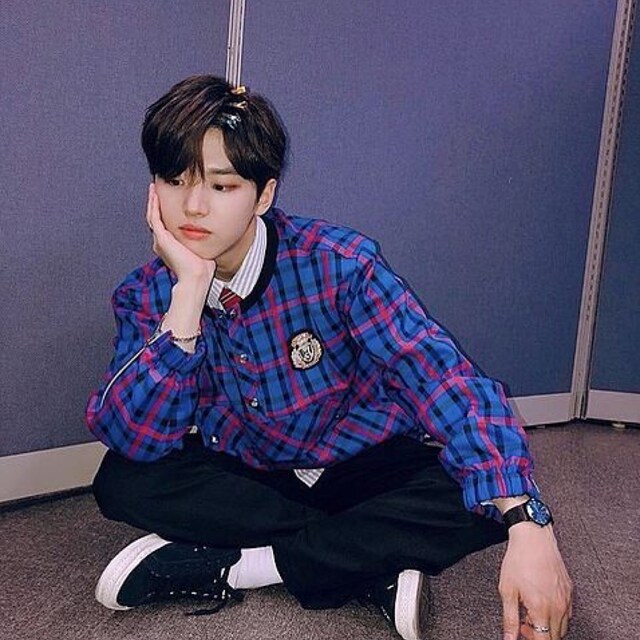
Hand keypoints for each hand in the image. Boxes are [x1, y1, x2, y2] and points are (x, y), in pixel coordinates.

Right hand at [146, 183, 215, 283]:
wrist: (197, 276)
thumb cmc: (202, 268)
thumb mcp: (200, 249)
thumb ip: (200, 240)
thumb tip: (208, 233)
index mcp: (169, 247)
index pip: (163, 225)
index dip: (164, 211)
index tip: (167, 199)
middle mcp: (161, 243)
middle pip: (155, 218)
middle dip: (156, 204)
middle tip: (156, 190)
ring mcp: (160, 240)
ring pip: (152, 216)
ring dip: (153, 201)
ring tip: (154, 188)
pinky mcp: (161, 238)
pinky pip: (154, 216)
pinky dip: (154, 204)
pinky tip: (156, 194)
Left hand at [499, 524, 572, 639]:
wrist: (533, 537)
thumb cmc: (518, 560)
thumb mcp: (507, 590)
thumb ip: (510, 619)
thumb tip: (509, 638)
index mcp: (541, 608)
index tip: (523, 633)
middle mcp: (558, 606)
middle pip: (554, 637)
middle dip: (538, 634)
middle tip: (523, 622)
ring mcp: (566, 599)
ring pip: (562, 628)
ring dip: (548, 627)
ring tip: (530, 611)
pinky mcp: (570, 591)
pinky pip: (567, 614)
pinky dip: (556, 616)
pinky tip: (542, 603)